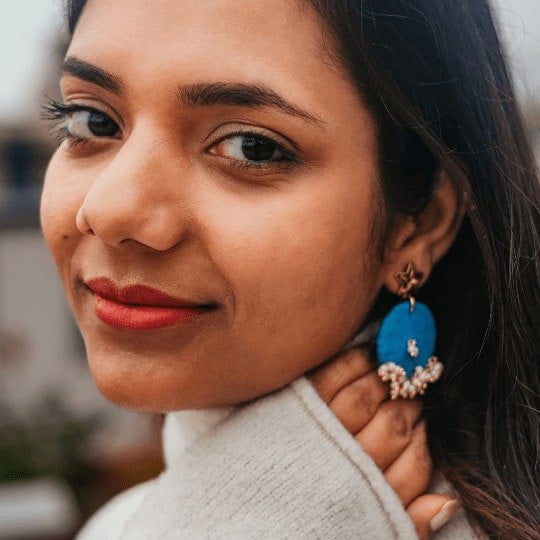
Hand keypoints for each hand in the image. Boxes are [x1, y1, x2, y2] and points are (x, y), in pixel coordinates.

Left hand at [309, 348, 458, 538]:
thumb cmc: (313, 513)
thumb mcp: (365, 529)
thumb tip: (447, 503)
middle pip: (393, 426)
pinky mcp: (294, 404)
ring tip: (394, 374)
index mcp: (364, 497)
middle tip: (412, 394)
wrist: (253, 503)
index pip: (415, 463)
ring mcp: (317, 430)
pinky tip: (369, 356)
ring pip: (366, 398)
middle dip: (410, 407)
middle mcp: (343, 464)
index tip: (423, 426)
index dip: (424, 440)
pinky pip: (333, 375)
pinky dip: (356, 362)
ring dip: (388, 381)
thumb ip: (407, 521)